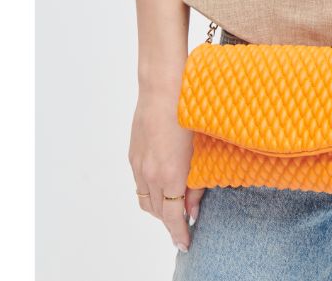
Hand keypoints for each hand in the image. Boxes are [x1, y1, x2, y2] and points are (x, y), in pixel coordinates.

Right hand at [128, 88, 204, 252]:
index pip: (173, 217)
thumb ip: (197, 182)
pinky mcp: (133, 155)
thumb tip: (192, 208)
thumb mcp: (198, 149)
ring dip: (159, 208)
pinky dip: (150, 192)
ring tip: (173, 205)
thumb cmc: (188, 112)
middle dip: (171, 221)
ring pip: (146, 201)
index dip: (179, 233)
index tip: (185, 243)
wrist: (162, 87)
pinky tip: (161, 184)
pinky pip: (139, 184)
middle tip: (185, 222)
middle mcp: (151, 174)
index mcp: (170, 175)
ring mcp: (139, 165)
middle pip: (159, 212)